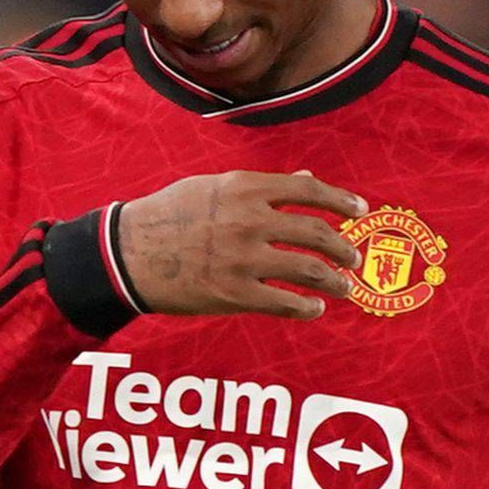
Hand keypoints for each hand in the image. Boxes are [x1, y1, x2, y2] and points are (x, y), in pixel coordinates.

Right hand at [106, 170, 366, 318]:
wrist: (128, 253)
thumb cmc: (169, 215)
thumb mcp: (214, 187)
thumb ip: (262, 186)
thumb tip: (306, 179)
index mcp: (246, 188)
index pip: (309, 190)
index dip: (341, 201)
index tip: (360, 210)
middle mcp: (251, 221)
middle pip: (316, 233)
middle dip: (343, 249)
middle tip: (353, 259)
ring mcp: (244, 259)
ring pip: (309, 271)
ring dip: (334, 282)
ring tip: (344, 288)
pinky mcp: (234, 295)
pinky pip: (284, 303)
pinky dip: (307, 308)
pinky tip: (314, 309)